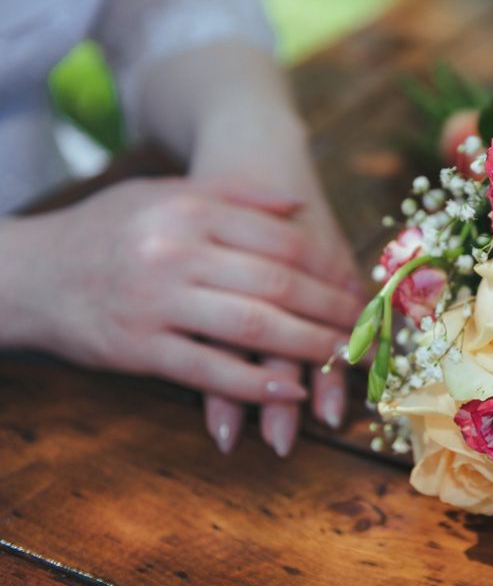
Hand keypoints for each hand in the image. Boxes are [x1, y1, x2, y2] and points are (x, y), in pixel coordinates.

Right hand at [1, 178, 361, 409]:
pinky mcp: (138, 347)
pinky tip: (290, 391)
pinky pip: (208, 369)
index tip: (359, 289)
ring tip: (344, 357)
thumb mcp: (166, 194)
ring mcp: (156, 301)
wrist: (29, 271)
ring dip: (307, 346)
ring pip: (252, 326)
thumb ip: (234, 197)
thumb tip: (297, 205)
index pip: (282, 242)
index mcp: (190, 211)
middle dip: (332, 309)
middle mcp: (176, 251)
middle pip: (277, 283)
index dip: (330, 269)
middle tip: (367, 328)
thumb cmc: (108, 229)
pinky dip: (254, 384)